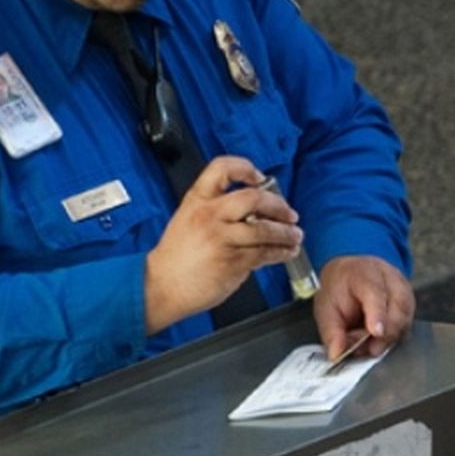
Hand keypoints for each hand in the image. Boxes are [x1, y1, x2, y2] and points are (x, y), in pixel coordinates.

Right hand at [144, 156, 301, 332]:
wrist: (159, 287)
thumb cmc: (175, 257)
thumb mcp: (188, 220)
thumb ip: (218, 211)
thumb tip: (255, 211)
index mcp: (197, 200)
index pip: (222, 169)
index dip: (245, 168)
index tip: (260, 177)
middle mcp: (209, 215)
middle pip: (253, 198)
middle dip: (278, 205)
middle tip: (289, 214)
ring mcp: (220, 238)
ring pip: (264, 229)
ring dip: (286, 232)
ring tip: (295, 235)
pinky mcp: (231, 261)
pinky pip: (264, 253)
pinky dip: (281, 252)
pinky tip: (287, 251)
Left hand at [313, 255, 414, 359]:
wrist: (352, 273)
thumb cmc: (340, 289)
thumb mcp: (326, 309)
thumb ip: (332, 332)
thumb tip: (337, 354)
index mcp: (364, 274)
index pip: (376, 292)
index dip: (378, 314)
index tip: (377, 333)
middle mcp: (390, 277)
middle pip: (398, 306)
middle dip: (386, 334)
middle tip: (368, 349)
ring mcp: (404, 288)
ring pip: (406, 317)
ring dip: (390, 337)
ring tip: (370, 344)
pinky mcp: (410, 300)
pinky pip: (408, 323)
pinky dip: (395, 336)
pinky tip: (380, 338)